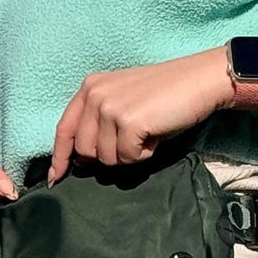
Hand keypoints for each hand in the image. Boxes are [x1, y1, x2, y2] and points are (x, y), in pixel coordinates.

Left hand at [48, 50, 229, 183]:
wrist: (201, 80)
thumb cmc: (166, 95)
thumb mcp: (123, 101)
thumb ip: (98, 124)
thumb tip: (82, 161)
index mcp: (89, 88)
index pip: (63, 129)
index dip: (60, 157)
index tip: (56, 177)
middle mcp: (94, 95)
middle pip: (84, 150)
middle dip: (108, 155)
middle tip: (133, 141)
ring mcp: (109, 108)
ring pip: (106, 158)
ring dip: (129, 154)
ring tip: (147, 133)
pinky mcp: (128, 121)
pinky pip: (128, 157)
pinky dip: (144, 154)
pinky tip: (156, 135)